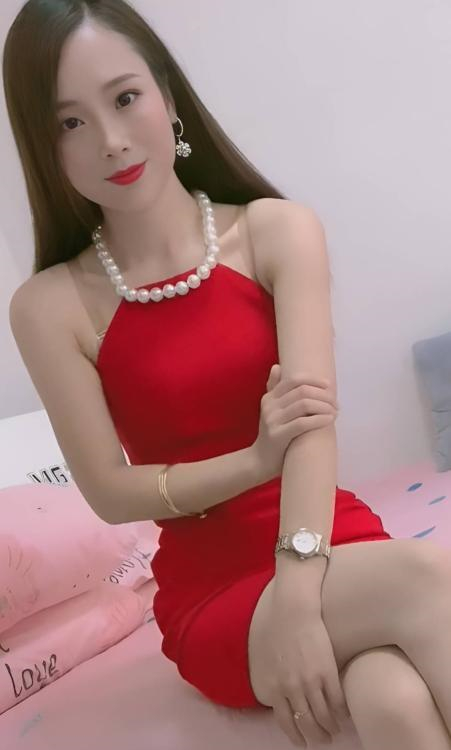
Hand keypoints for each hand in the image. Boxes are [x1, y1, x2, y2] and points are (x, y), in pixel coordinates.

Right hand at [252, 365, 338, 482]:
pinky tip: (330, 420)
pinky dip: (319, 419)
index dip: (313, 380)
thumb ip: (274, 389)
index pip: (294, 379)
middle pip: (302, 391)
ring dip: (324, 406)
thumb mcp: (271, 410)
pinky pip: (302, 423)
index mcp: (269, 397)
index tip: (328, 386)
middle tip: (336, 403)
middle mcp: (269, 406)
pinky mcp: (277, 435)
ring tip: (335, 412)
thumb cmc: (273, 435)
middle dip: (323, 395)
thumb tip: (277, 367)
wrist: (260, 461)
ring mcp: (272, 420)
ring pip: (304, 404)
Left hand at [266, 594, 349, 747]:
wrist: (293, 608)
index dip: (295, 735)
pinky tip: (345, 714)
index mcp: (273, 687)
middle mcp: (290, 689)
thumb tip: (279, 696)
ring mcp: (310, 682)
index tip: (302, 742)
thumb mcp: (267, 660)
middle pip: (306, 724)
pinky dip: (342, 713)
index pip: (285, 721)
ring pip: (323, 718)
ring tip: (336, 731)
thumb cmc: (278, 629)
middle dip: (316, 737)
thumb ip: (273, 680)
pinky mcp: (327, 672)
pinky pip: (337, 702)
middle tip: (323, 740)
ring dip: (331, 729)